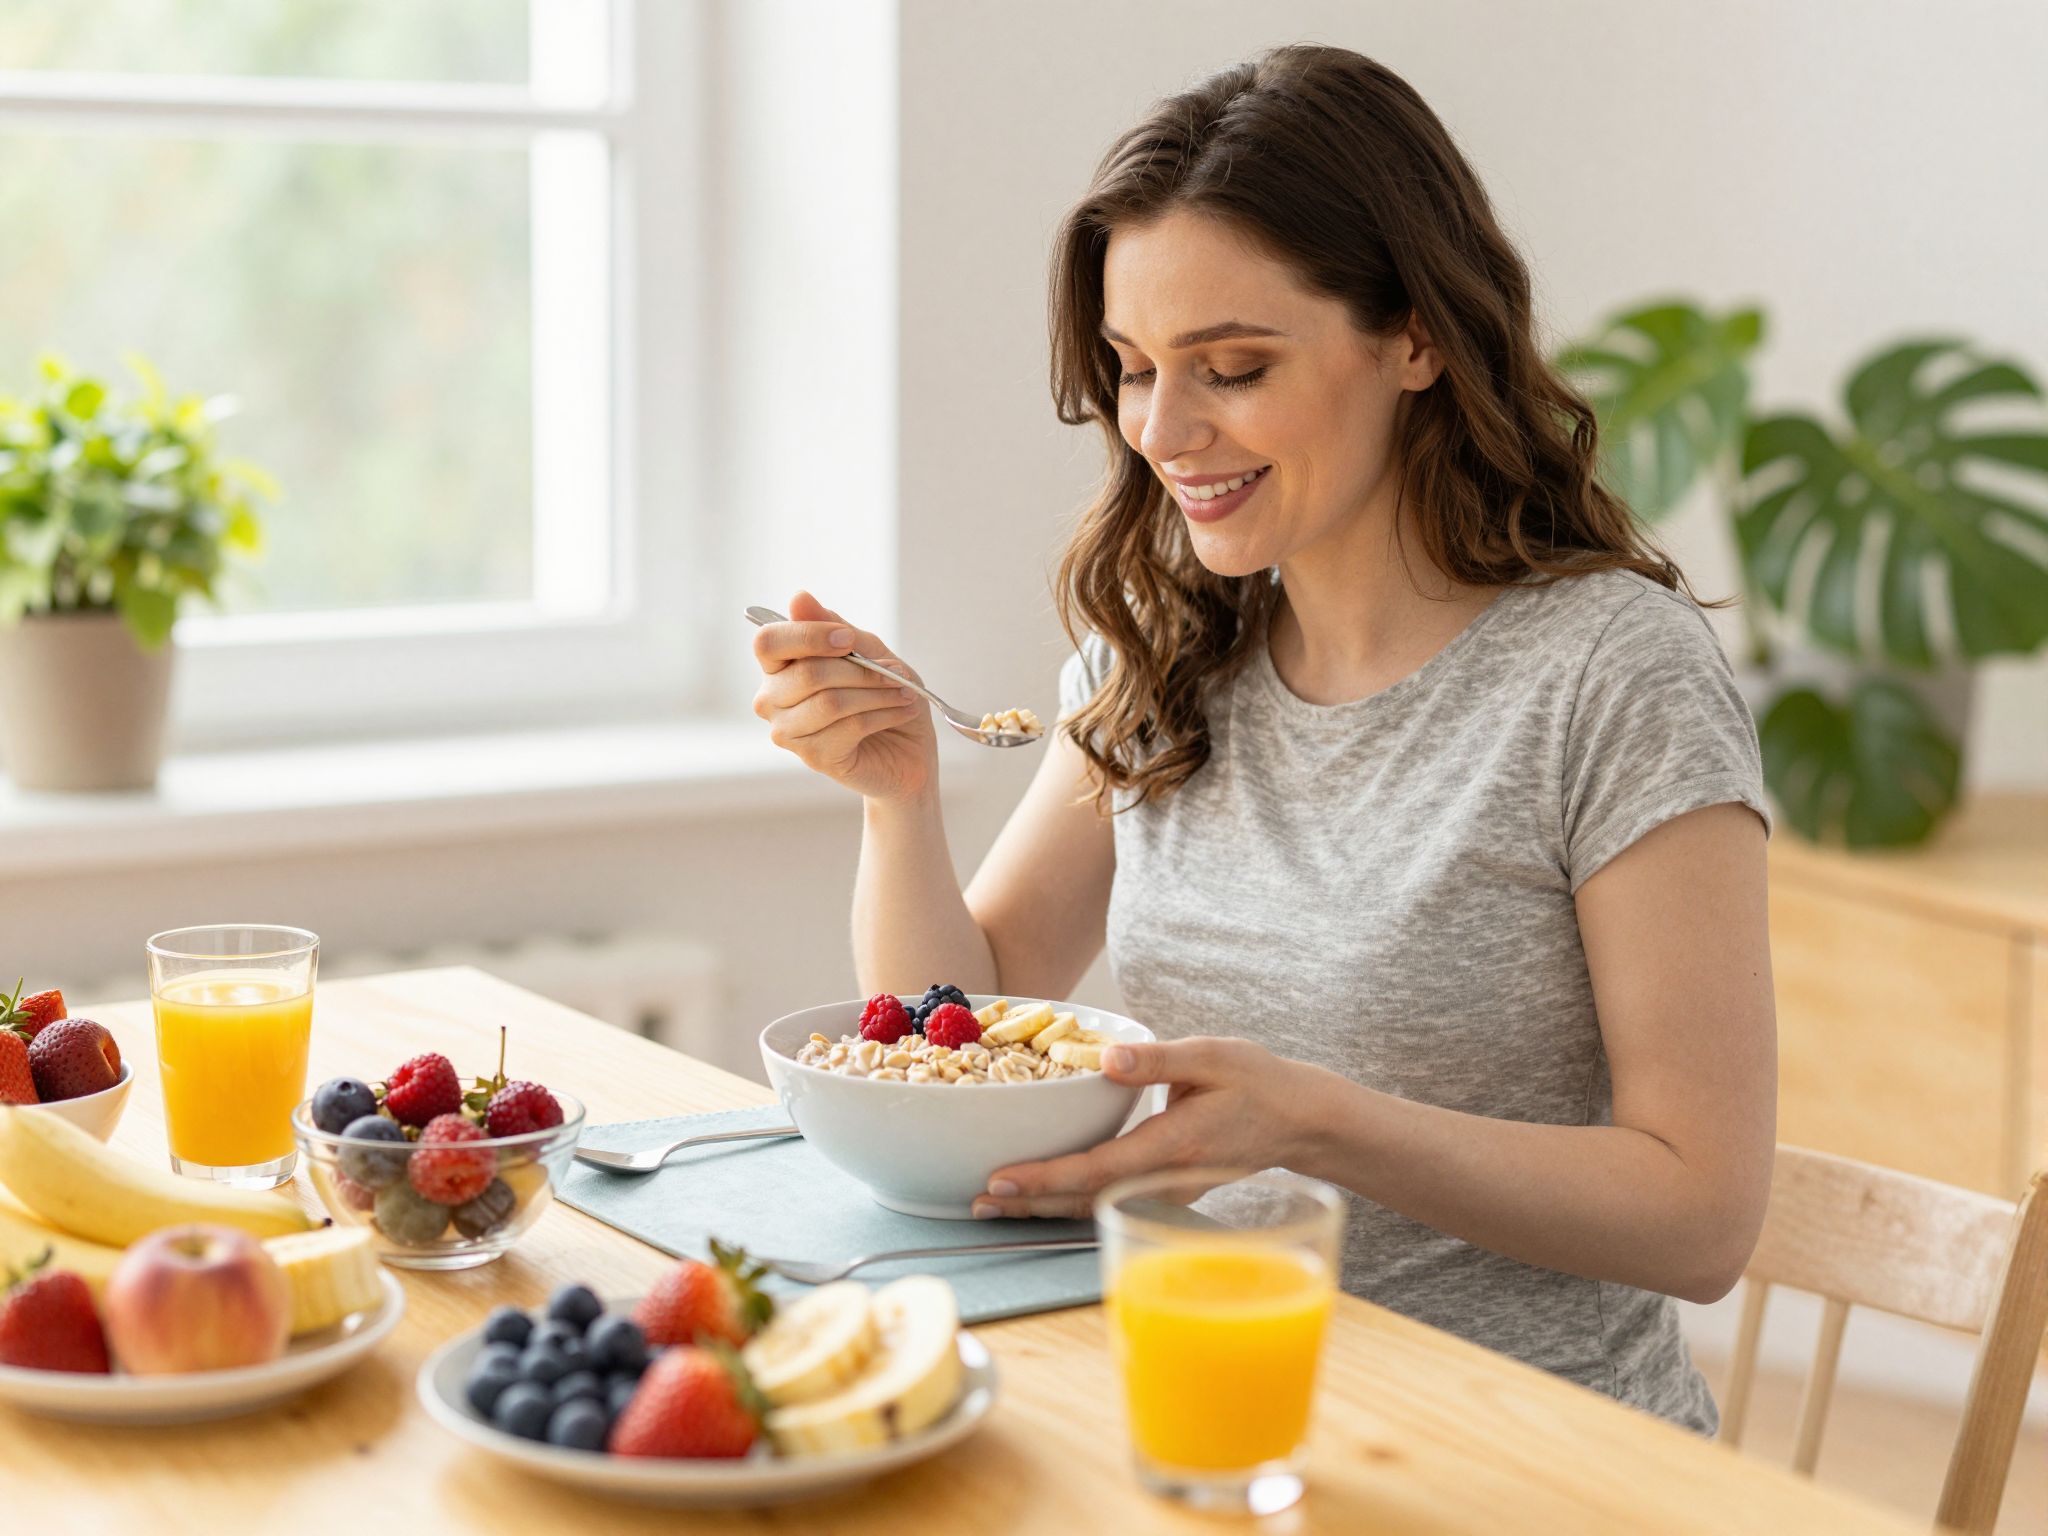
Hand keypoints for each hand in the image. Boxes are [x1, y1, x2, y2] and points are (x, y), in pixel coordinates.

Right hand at [752, 591, 938, 802]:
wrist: (907, 750)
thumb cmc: (883, 694)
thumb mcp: (868, 650)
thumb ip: (834, 626)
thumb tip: (799, 598)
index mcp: (778, 667)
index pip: (768, 642)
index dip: (809, 636)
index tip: (850, 639)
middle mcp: (772, 700)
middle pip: (807, 673)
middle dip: (861, 669)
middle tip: (895, 671)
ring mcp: (789, 732)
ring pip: (830, 702)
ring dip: (877, 693)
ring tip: (903, 692)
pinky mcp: (814, 757)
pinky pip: (849, 727)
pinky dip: (883, 714)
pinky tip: (902, 711)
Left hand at [971, 1036, 1324, 1219]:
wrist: (1299, 1120)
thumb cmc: (1257, 1082)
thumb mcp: (1213, 1055)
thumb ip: (1158, 1059)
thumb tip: (1108, 1058)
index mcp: (1172, 1144)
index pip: (1097, 1168)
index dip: (1045, 1178)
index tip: (1001, 1180)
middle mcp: (1165, 1178)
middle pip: (1085, 1199)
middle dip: (1029, 1203)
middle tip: (977, 1202)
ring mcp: (1166, 1191)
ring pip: (1096, 1205)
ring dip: (1044, 1206)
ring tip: (994, 1204)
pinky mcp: (1166, 1190)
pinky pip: (1111, 1200)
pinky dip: (1071, 1199)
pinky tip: (1041, 1195)